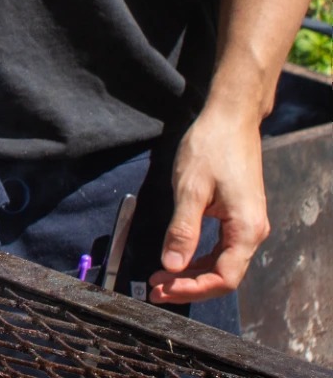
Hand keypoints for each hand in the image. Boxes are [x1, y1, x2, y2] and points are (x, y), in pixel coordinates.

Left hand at [147, 108, 269, 303]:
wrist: (230, 119)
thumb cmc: (211, 147)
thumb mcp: (190, 189)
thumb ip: (182, 230)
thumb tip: (170, 265)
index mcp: (246, 229)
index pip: (223, 278)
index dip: (192, 289)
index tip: (163, 289)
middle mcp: (253, 232)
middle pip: (223, 275)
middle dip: (189, 284)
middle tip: (156, 288)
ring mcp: (247, 224)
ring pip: (221, 263)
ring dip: (192, 272)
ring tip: (161, 277)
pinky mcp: (238, 215)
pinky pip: (220, 247)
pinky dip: (198, 256)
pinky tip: (177, 258)